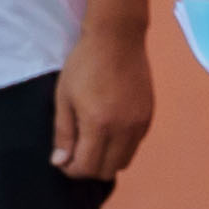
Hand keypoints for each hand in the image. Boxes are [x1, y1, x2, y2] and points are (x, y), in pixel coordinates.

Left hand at [53, 16, 155, 180]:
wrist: (117, 38)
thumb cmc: (84, 64)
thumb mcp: (64, 98)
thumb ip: (63, 133)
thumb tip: (60, 162)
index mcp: (99, 124)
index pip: (87, 167)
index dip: (71, 169)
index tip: (63, 159)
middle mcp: (124, 129)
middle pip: (107, 170)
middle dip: (89, 167)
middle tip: (77, 152)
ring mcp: (140, 123)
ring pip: (124, 161)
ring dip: (107, 158)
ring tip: (93, 141)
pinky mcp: (149, 116)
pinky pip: (135, 145)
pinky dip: (121, 146)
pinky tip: (109, 128)